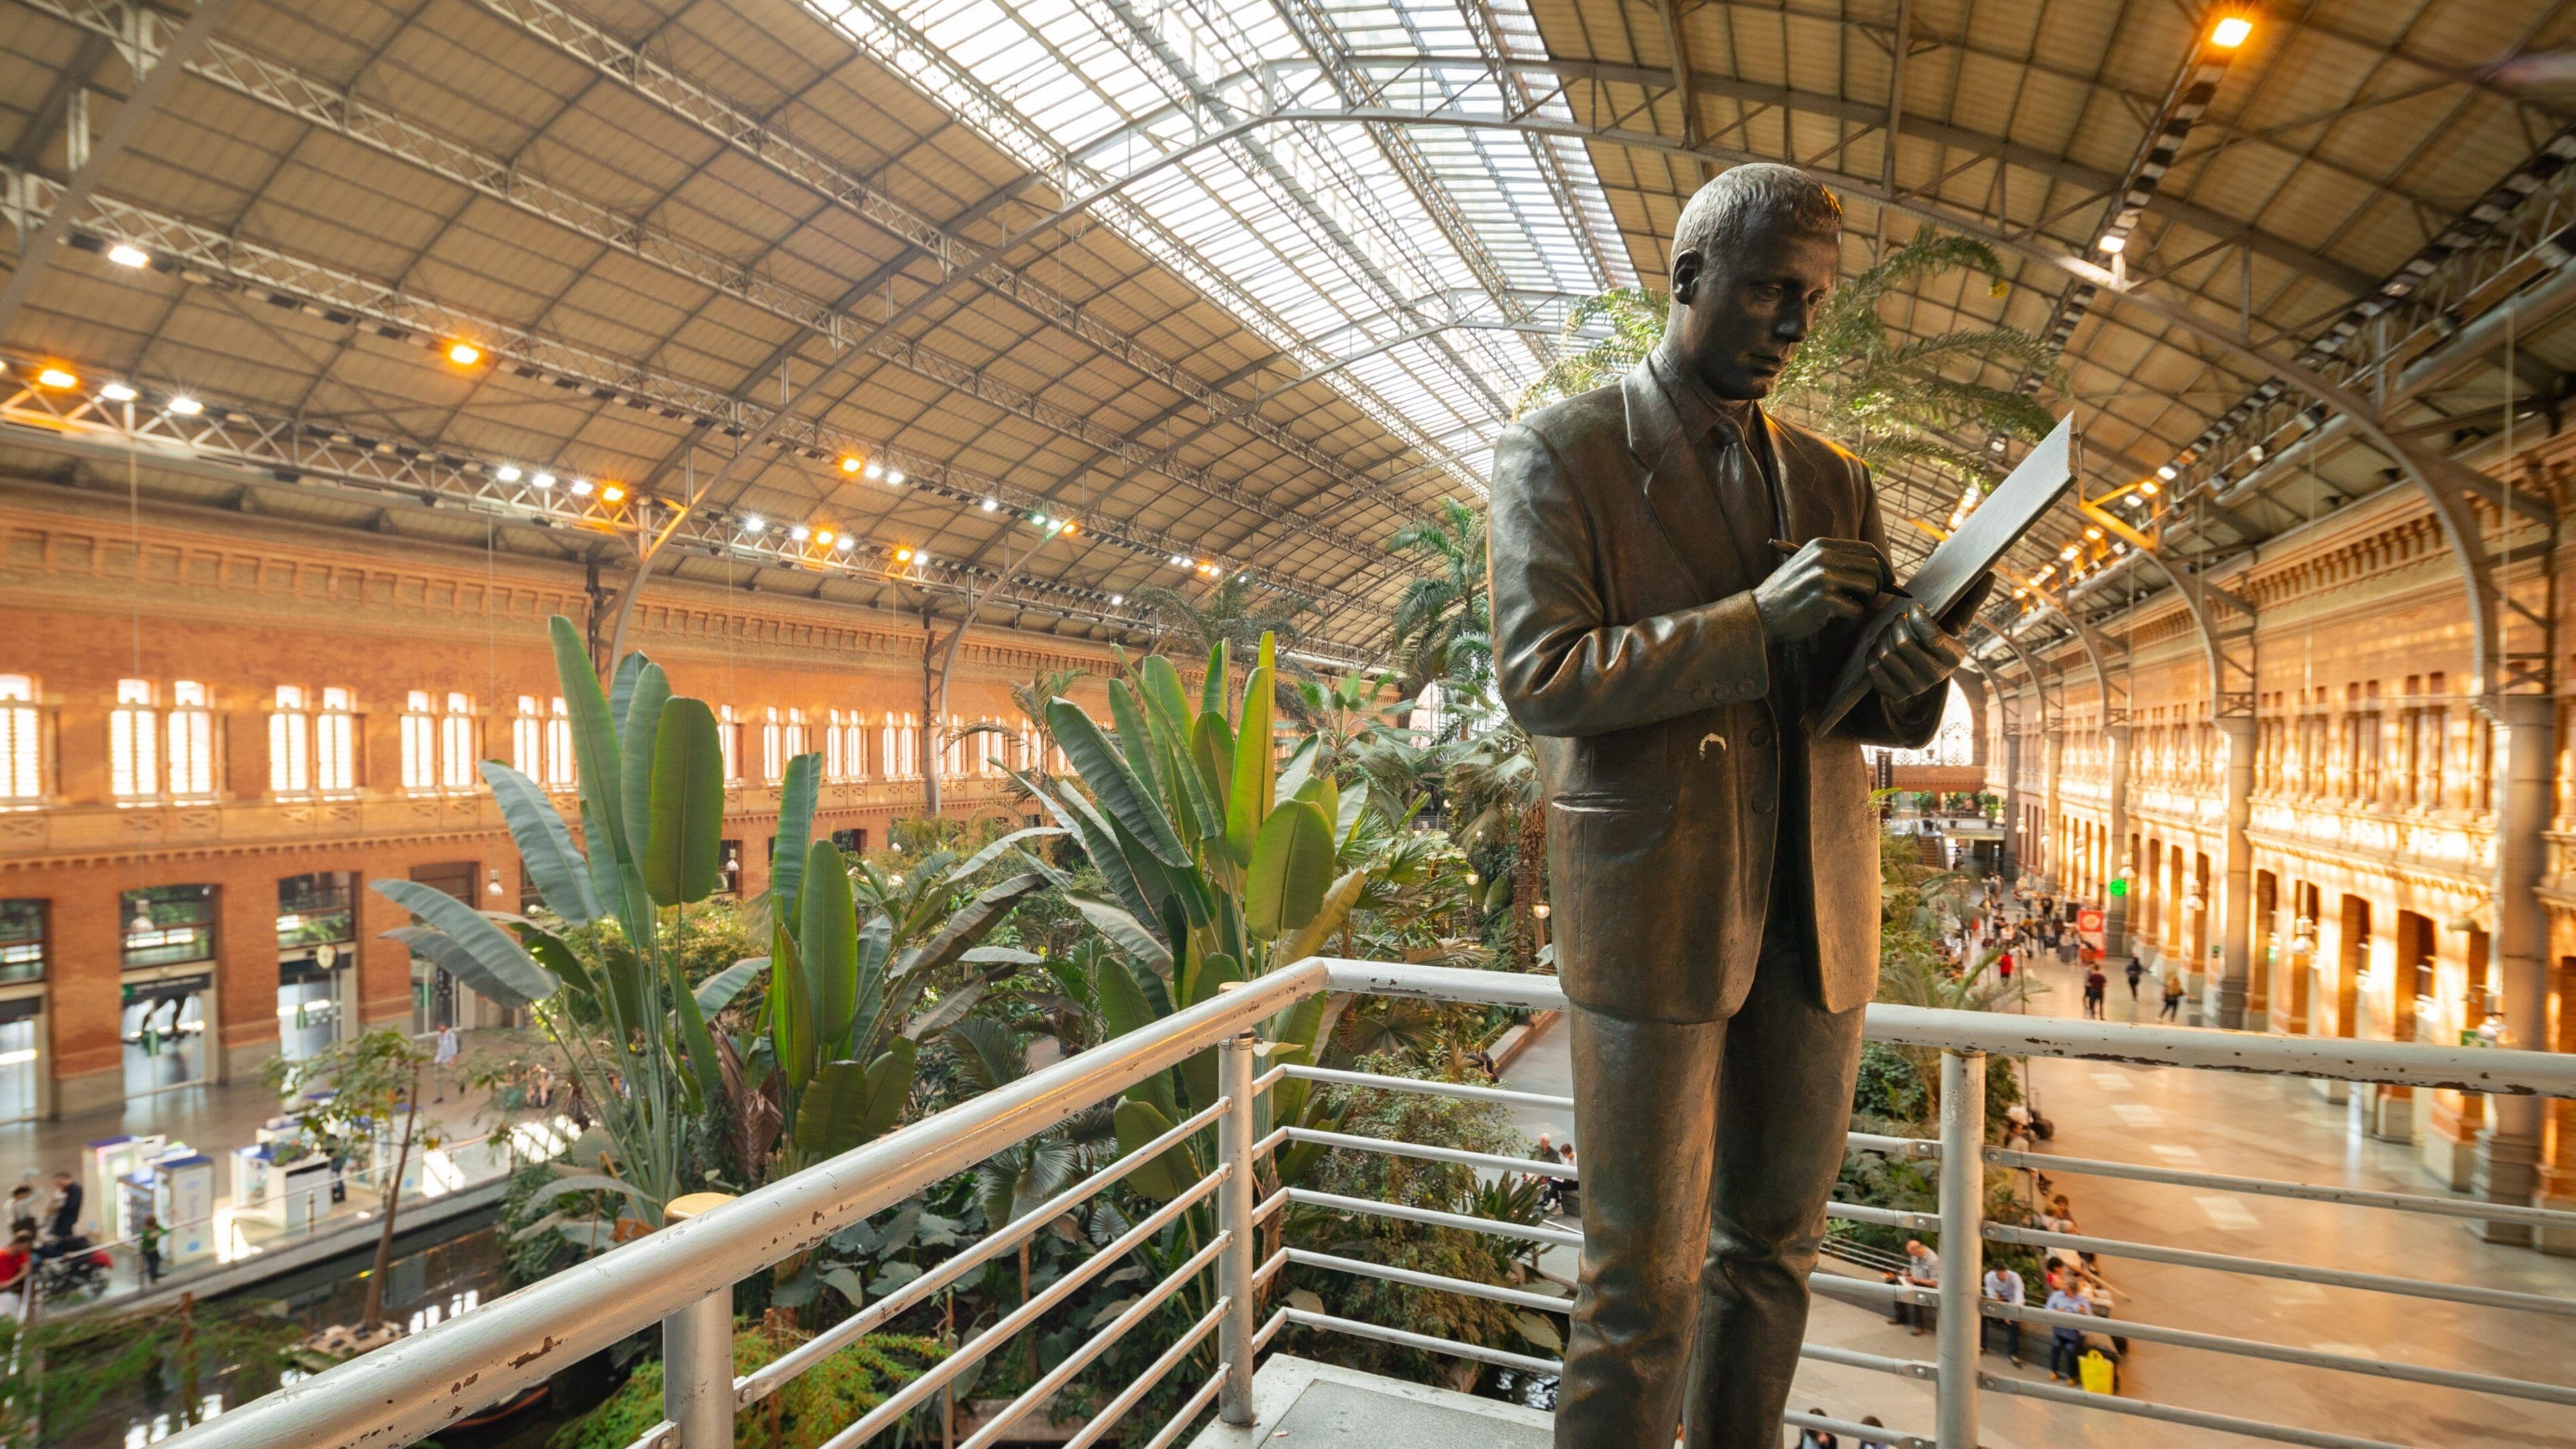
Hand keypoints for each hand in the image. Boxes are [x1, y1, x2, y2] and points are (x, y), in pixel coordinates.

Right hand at [1752, 537, 1884, 641]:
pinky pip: (1856, 611)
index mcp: (1821, 545)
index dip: (1883, 567)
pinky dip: (1849, 622)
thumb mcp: (1808, 566)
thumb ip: (1838, 562)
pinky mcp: (1823, 600)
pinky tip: (1833, 624)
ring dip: (1863, 604)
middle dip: (1879, 586)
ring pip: (1870, 587)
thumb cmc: (1788, 595)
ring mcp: (1823, 577)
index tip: (1887, 582)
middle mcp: (1823, 556)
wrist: (1759, 615)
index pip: (1868, 550)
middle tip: (1866, 600)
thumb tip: (1881, 572)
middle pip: (1874, 567)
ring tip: (1845, 611)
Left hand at [1866, 603, 1968, 699]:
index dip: (1917, 618)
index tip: (1913, 607)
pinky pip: (1873, 668)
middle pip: (1903, 644)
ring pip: (1886, 654)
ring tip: (1889, 630)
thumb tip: (1989, 574)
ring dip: (1883, 636)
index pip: (1932, 637)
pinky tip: (1881, 646)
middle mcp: (1936, 677)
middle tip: (1898, 618)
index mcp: (1954, 657)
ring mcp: (1914, 688)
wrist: (1921, 670)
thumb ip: (1970, 598)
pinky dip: (1872, 652)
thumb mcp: (1956, 620)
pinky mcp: (1893, 694)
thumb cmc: (1939, 635)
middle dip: (1896, 624)